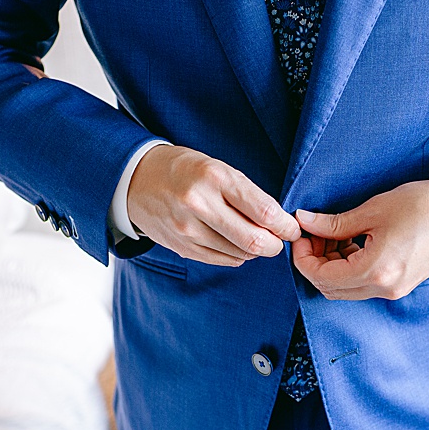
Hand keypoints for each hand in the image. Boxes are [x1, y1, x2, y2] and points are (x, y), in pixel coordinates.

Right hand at [127, 144, 298, 265]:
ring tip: (252, 236)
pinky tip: (233, 242)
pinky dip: (237, 255)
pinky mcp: (182, 247)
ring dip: (255, 250)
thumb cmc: (187, 171)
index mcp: (214, 178)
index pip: (265, 213)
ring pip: (241, 254)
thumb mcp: (218, 169)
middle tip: (278, 240)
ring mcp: (188, 228)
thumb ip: (248, 195)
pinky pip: (224, 260)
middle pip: (254, 241)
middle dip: (275, 245)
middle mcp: (199, 204)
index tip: (292, 228)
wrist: (137, 179)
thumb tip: (280, 224)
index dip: (286, 226)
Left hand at [291, 177, 428, 300]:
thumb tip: (305, 221)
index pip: (322, 277)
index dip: (303, 258)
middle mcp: (384, 287)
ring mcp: (393, 290)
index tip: (301, 235)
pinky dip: (348, 267)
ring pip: (345, 289)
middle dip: (314, 263)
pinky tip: (351, 242)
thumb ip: (335, 223)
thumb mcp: (373, 210)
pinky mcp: (399, 285)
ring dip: (331, 265)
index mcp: (376, 270)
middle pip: (330, 289)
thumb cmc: (424, 207)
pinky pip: (362, 285)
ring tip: (334, 234)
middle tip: (314, 234)